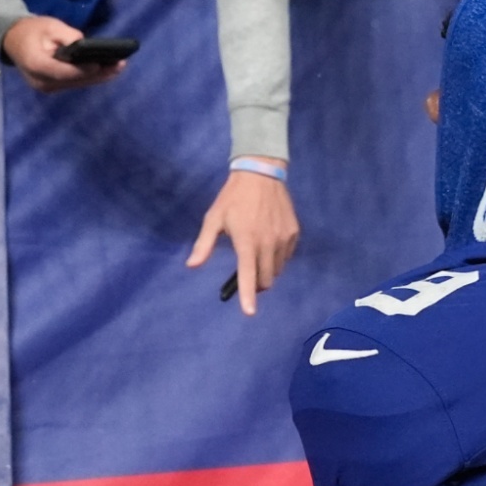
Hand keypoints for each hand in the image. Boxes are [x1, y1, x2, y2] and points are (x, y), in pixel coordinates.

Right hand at [0, 15, 125, 90]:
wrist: (14, 40)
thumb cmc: (32, 30)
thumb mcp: (50, 26)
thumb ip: (68, 36)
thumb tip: (86, 44)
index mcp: (36, 64)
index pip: (61, 71)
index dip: (80, 70)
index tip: (98, 65)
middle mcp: (41, 81)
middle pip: (73, 80)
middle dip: (97, 74)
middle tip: (119, 65)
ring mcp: (46, 87)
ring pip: (76, 84)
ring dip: (98, 77)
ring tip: (118, 67)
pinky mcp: (52, 87)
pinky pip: (74, 83)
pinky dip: (90, 77)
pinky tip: (106, 71)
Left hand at [187, 165, 300, 315]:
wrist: (261, 173)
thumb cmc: (233, 197)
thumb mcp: (213, 218)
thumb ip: (204, 245)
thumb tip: (191, 266)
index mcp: (246, 241)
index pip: (248, 275)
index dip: (248, 296)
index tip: (249, 312)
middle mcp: (267, 243)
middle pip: (266, 279)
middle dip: (256, 284)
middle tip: (247, 273)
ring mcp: (283, 238)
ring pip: (277, 269)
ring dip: (267, 271)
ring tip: (257, 255)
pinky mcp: (293, 233)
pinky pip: (286, 256)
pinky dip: (278, 258)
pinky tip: (269, 244)